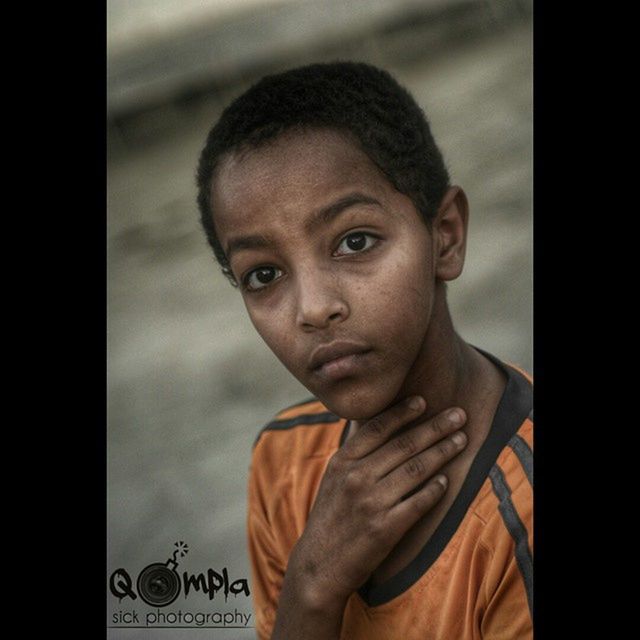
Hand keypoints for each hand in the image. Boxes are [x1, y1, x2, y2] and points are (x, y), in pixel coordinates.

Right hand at [286, 396, 466, 607]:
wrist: (319, 564)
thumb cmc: (330, 516)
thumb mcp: (333, 477)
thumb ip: (354, 450)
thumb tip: (371, 420)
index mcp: (343, 461)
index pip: (377, 428)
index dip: (402, 412)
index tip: (423, 400)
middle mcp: (357, 477)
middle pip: (404, 445)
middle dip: (435, 427)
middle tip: (458, 414)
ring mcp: (372, 503)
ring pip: (415, 469)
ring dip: (442, 452)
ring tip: (461, 440)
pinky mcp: (385, 528)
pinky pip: (418, 502)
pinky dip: (435, 489)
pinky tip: (448, 479)